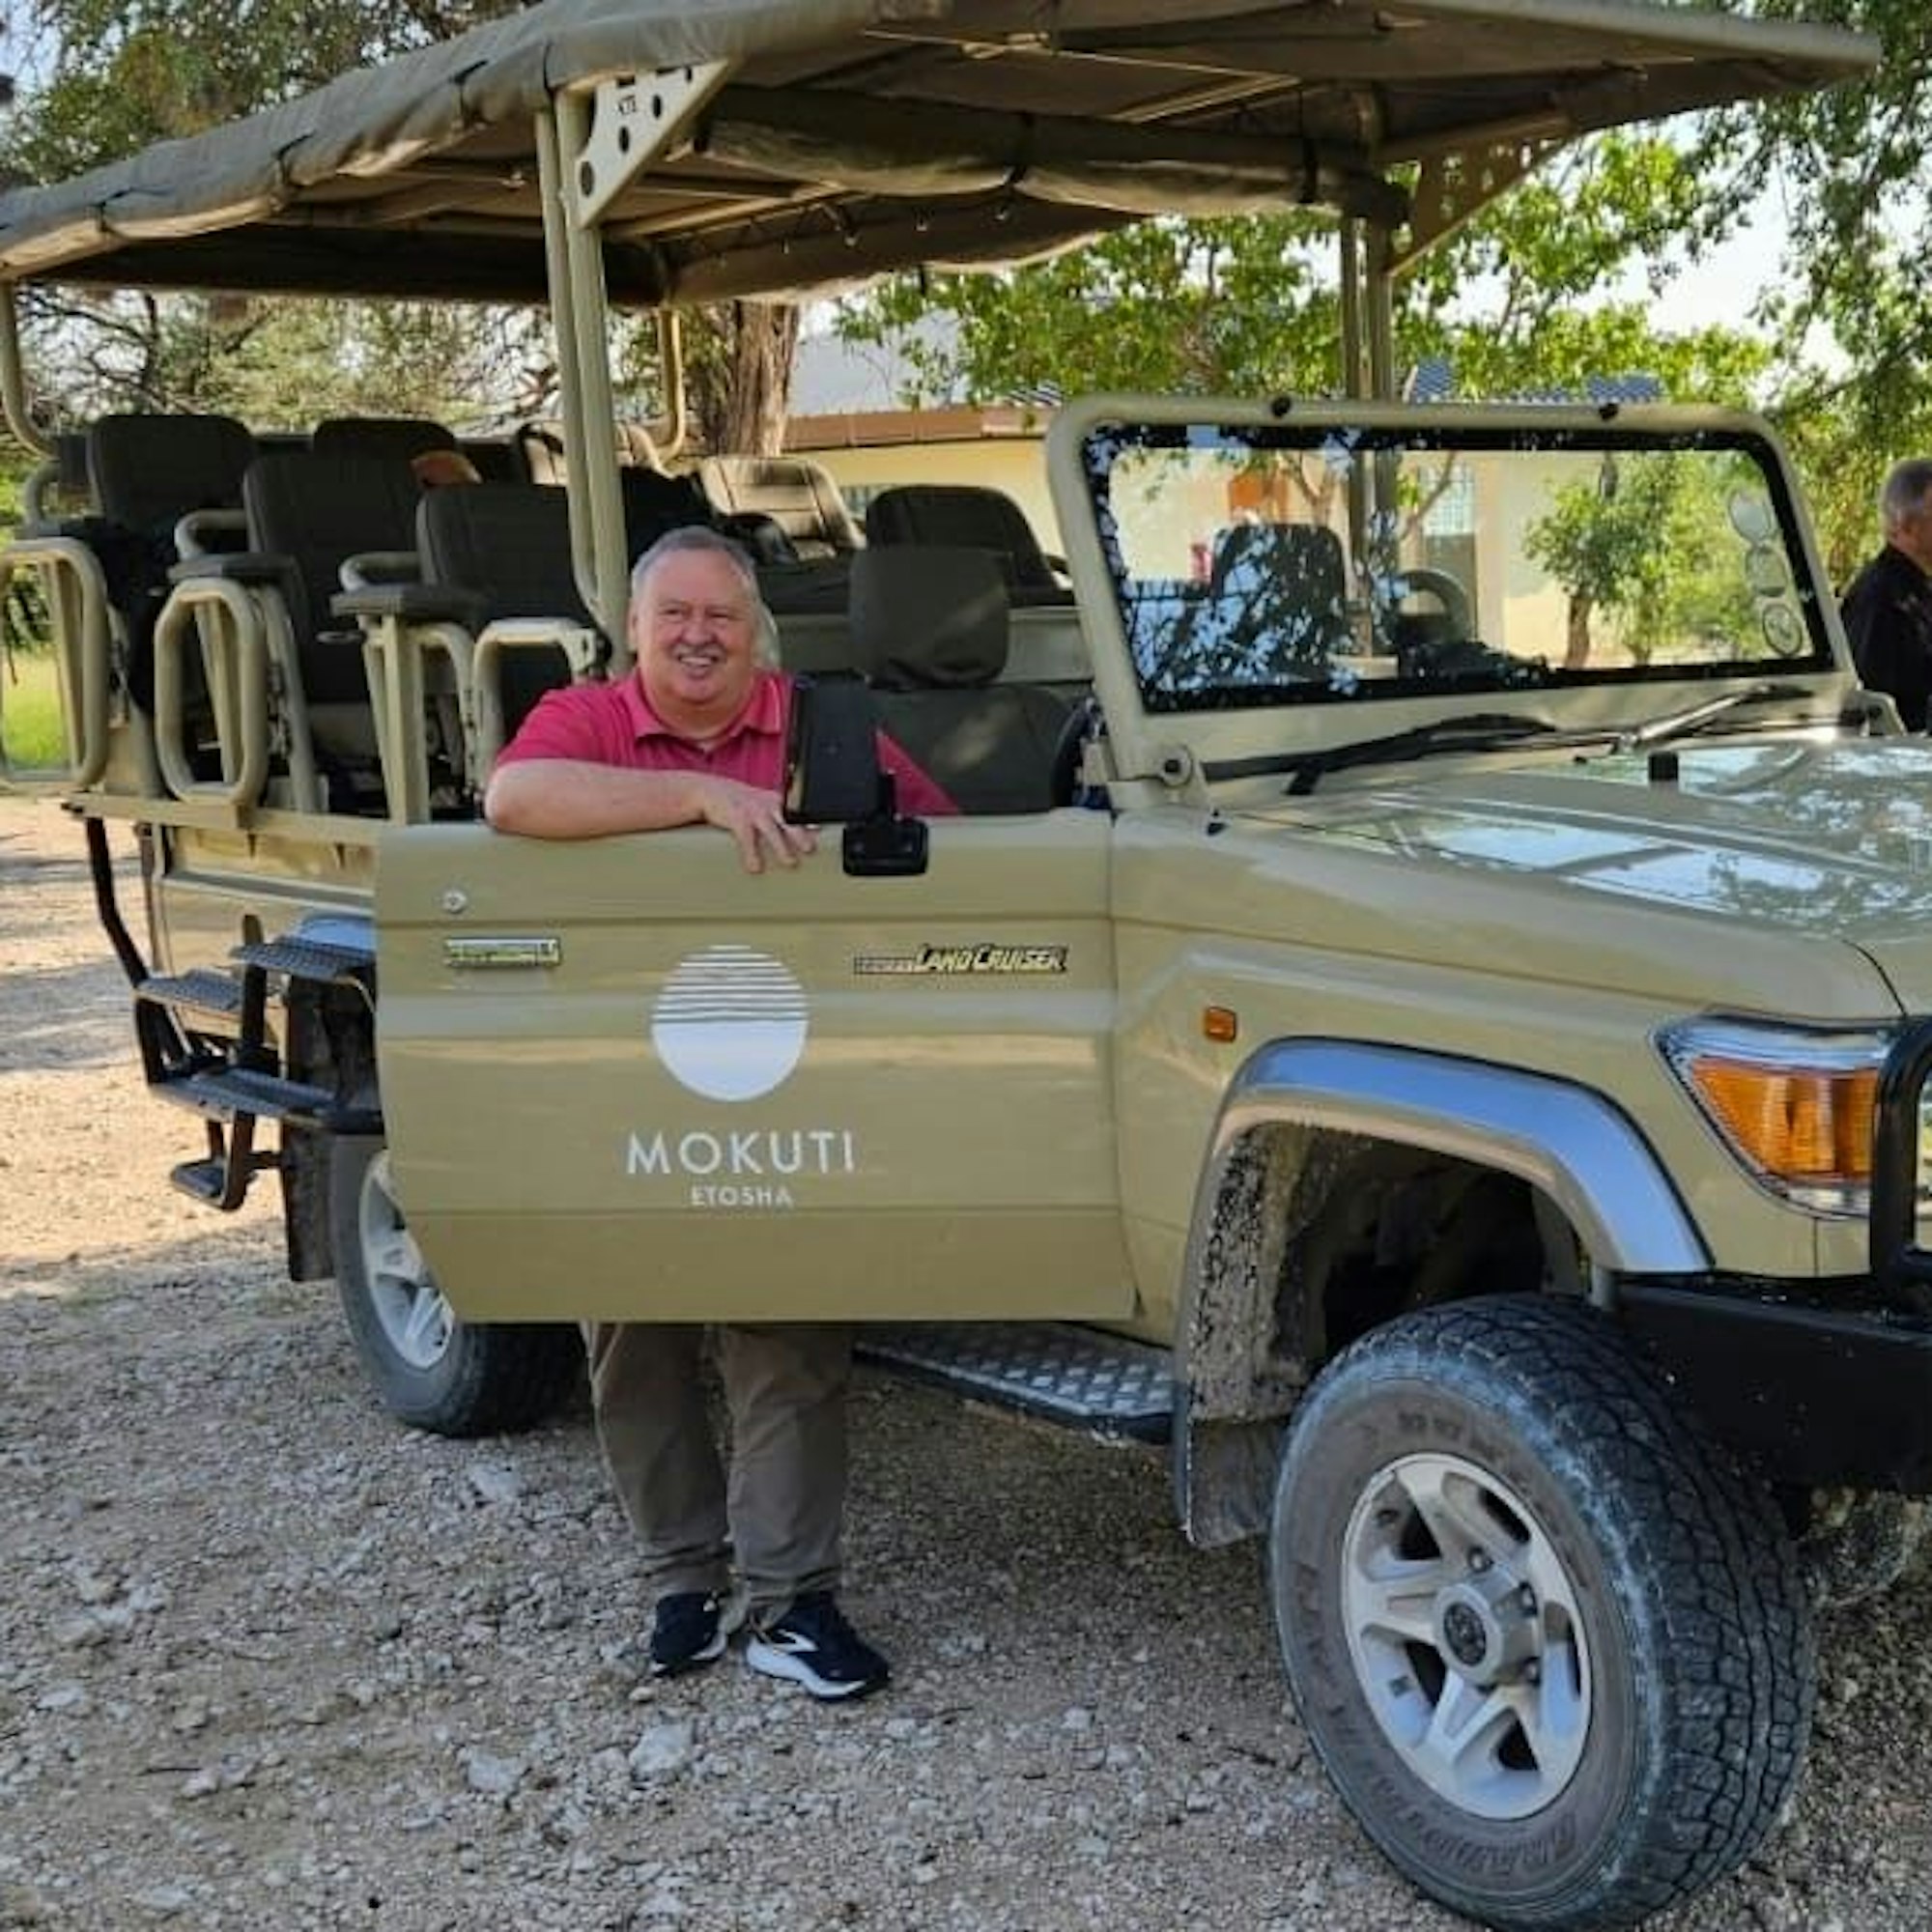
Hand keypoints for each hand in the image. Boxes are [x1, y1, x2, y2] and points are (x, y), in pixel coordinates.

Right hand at [694, 776, 817, 872]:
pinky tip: (755, 867)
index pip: (800, 811)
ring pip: (771, 830)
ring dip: (781, 847)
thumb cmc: (743, 802)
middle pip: (789, 820)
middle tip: (810, 849)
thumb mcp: (767, 803)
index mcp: (779, 801)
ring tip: (790, 862)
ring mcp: (753, 811)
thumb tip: (815, 829)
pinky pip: (747, 838)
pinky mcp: (737, 818)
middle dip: (801, 834)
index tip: (821, 831)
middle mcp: (768, 805)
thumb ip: (788, 815)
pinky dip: (752, 854)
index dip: (811, 822)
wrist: (711, 791)